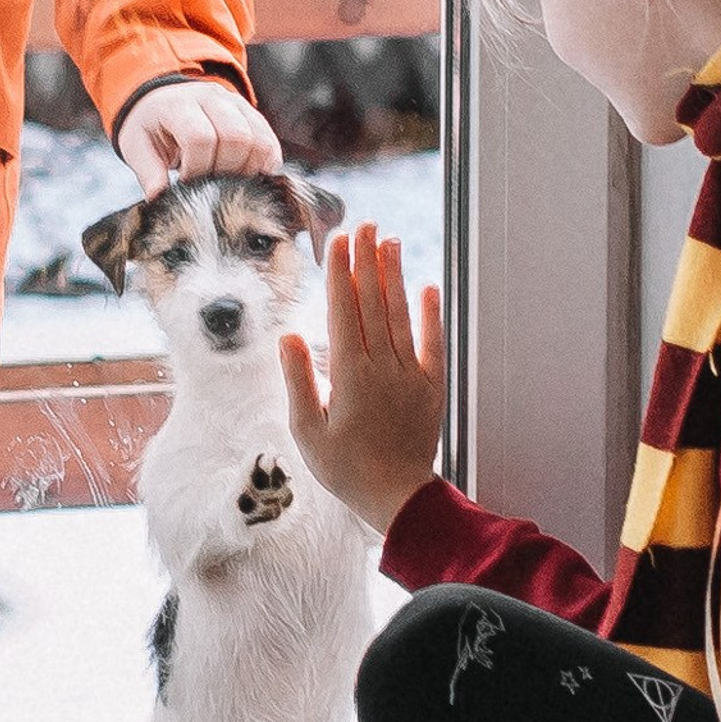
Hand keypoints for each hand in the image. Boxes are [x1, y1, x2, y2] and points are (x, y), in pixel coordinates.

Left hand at [115, 79, 279, 197]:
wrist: (163, 98)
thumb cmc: (150, 125)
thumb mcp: (137, 145)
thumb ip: (147, 171)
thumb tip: (159, 198)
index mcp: (178, 105)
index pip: (200, 137)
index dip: (198, 168)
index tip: (187, 183)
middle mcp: (210, 97)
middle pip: (236, 136)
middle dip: (226, 170)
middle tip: (211, 185)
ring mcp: (234, 102)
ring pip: (258, 137)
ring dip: (249, 168)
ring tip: (229, 182)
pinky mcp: (250, 112)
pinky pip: (268, 138)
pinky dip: (266, 161)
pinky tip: (251, 177)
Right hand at [278, 223, 445, 534]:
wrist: (396, 496)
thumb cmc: (343, 468)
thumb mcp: (306, 431)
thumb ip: (298, 380)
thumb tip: (288, 336)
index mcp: (349, 375)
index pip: (343, 310)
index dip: (340, 272)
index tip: (337, 240)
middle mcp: (382, 366)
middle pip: (373, 302)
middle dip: (366, 260)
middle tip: (363, 225)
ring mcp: (409, 374)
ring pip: (400, 314)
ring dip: (394, 275)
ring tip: (389, 241)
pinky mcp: (431, 386)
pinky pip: (432, 342)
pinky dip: (430, 313)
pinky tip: (428, 286)